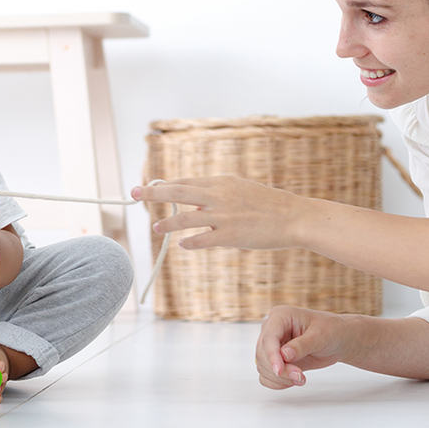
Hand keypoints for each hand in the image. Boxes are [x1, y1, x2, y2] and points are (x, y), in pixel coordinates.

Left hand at [132, 175, 301, 250]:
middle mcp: (219, 195)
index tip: (148, 187)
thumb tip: (195, 205)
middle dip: (153, 193)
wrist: (294, 217)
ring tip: (156, 227)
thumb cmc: (268, 205)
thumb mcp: (240, 190)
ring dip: (168, 223)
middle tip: (134, 193)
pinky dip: (190, 243)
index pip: (185, 182)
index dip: (165, 185)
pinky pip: (202, 240)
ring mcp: (223, 216)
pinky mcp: (230, 236)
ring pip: (186, 218)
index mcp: (221, 182)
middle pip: (178, 192)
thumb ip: (217, 195)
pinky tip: (183, 246)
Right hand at [254, 306, 355, 389]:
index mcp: (280, 316)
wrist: (337, 340)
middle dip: (281, 370)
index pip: (269, 337)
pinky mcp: (276, 359)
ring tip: (301, 377)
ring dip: (280, 378)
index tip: (279, 371)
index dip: (272, 355)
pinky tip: (293, 380)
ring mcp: (273, 345)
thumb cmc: (330, 330)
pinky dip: (277, 382)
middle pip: (263, 354)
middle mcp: (273, 330)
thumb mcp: (320, 336)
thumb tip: (284, 355)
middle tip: (300, 376)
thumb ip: (302, 345)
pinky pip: (266, 375)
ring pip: (263, 366)